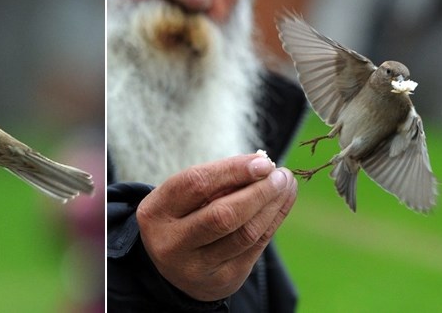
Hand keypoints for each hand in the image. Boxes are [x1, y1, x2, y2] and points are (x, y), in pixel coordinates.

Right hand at [136, 154, 296, 301]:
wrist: (174, 268)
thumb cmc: (181, 218)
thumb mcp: (183, 198)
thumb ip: (215, 182)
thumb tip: (262, 166)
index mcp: (155, 213)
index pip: (196, 185)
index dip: (233, 170)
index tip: (263, 162)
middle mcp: (171, 243)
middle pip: (222, 214)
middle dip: (258, 192)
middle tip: (280, 174)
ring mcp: (197, 266)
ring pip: (245, 233)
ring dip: (272, 206)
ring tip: (285, 185)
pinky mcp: (223, 280)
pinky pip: (255, 247)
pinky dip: (273, 221)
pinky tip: (281, 203)